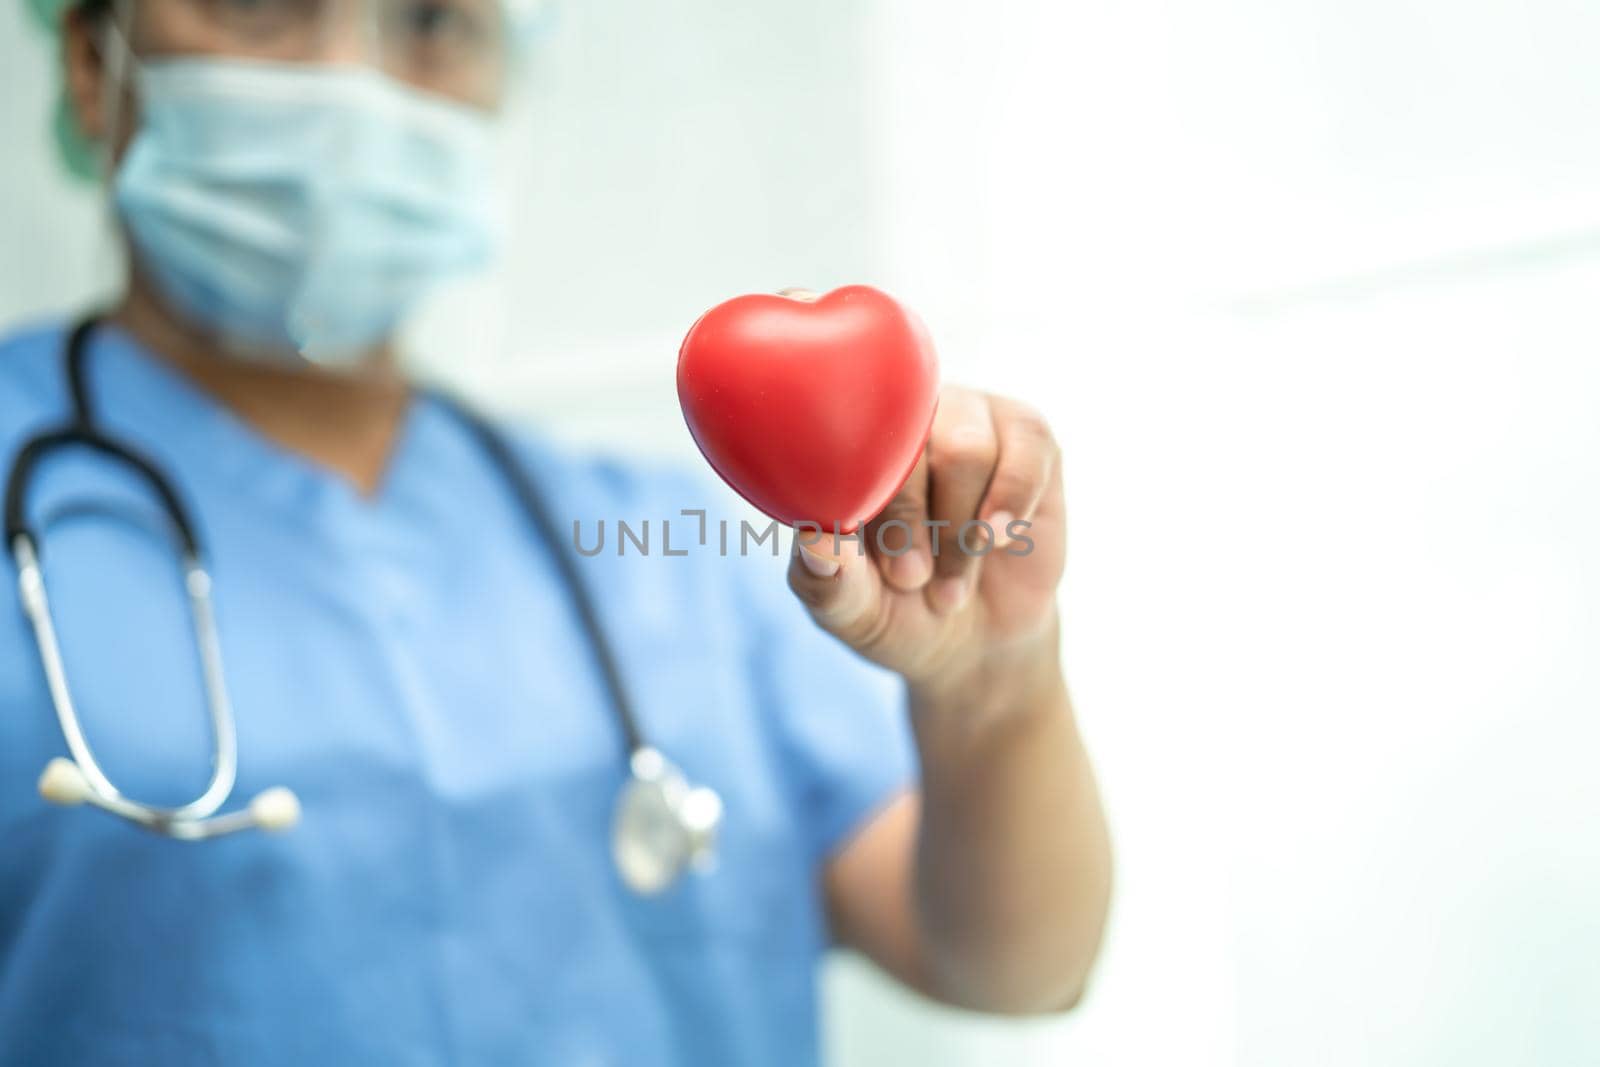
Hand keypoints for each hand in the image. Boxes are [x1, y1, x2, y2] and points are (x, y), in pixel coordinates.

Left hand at [787, 381, 1065, 703]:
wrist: (979, 640)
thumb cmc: (899, 614)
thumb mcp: (855, 614)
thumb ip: (828, 581)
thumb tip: (814, 539)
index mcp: (846, 454)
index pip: (849, 449)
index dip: (873, 509)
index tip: (891, 573)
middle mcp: (904, 424)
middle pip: (909, 444)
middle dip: (915, 524)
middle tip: (914, 582)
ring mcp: (966, 418)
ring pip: (967, 451)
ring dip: (963, 531)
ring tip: (954, 584)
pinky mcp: (1025, 435)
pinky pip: (1027, 448)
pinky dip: (1013, 501)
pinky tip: (1002, 539)